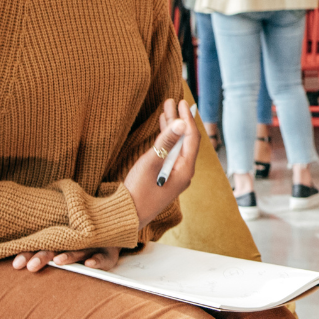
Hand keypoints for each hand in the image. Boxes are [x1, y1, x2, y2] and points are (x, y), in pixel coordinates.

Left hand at [13, 246, 120, 272]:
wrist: (114, 223)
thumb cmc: (82, 238)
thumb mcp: (63, 240)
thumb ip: (44, 247)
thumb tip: (17, 262)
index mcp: (60, 238)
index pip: (40, 245)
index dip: (28, 254)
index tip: (17, 265)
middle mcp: (74, 240)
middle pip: (57, 247)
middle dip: (43, 256)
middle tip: (31, 267)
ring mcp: (92, 244)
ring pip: (79, 250)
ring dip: (69, 256)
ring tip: (59, 261)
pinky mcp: (109, 251)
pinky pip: (103, 257)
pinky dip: (97, 260)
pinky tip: (90, 264)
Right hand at [125, 98, 200, 225]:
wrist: (127, 217)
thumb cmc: (138, 191)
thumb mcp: (151, 163)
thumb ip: (166, 142)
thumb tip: (181, 123)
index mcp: (185, 170)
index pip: (191, 138)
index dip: (186, 119)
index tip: (181, 102)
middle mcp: (184, 173)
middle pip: (185, 141)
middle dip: (179, 120)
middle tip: (173, 101)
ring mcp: (176, 176)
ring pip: (177, 146)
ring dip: (172, 128)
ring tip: (166, 108)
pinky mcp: (166, 177)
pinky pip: (170, 154)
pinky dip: (166, 140)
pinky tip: (161, 127)